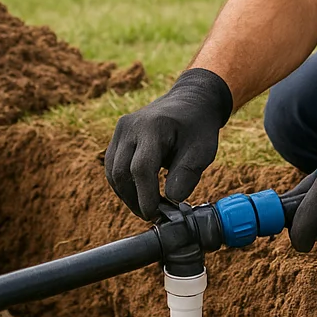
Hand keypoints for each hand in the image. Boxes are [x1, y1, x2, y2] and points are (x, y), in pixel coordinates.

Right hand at [104, 67, 233, 218]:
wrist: (190, 101)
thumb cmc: (198, 126)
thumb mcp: (202, 149)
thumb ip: (188, 174)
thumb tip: (172, 199)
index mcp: (153, 126)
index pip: (141, 168)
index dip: (146, 195)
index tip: (155, 215)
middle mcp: (130, 126)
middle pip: (121, 172)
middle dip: (134, 200)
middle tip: (153, 215)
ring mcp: (121, 129)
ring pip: (113, 172)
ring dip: (127, 195)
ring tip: (148, 207)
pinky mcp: (118, 136)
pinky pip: (113, 166)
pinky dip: (124, 184)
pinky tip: (140, 193)